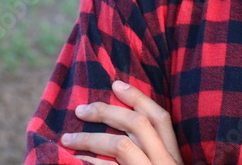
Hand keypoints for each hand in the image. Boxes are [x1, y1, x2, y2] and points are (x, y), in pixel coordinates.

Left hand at [61, 80, 183, 164]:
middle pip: (138, 125)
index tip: (116, 84)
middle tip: (81, 109)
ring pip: (120, 146)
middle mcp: (166, 162)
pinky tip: (73, 161)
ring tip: (67, 139)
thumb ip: (153, 152)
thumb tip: (122, 125)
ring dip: (89, 139)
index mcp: (174, 156)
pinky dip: (88, 162)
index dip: (138, 98)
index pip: (161, 118)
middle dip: (107, 112)